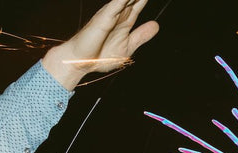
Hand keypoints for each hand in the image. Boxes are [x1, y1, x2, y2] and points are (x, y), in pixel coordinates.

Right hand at [45, 0, 159, 88]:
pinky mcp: (105, 17)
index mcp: (124, 20)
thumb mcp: (128, 46)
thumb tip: (156, 25)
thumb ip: (141, 35)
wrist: (81, 62)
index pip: (137, 3)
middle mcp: (117, 13)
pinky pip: (117, 3)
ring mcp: (111, 14)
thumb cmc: (100, 55)